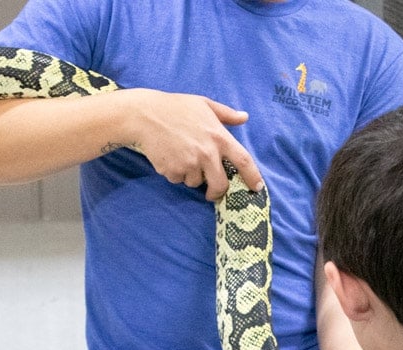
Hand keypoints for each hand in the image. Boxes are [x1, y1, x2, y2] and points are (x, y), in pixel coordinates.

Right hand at [119, 89, 263, 199]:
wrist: (145, 115)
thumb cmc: (175, 107)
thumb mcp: (204, 104)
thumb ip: (226, 114)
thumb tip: (244, 117)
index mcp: (219, 137)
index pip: (243, 161)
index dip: (253, 177)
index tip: (257, 187)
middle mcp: (207, 153)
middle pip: (220, 184)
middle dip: (217, 191)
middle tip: (212, 192)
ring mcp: (190, 164)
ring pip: (196, 182)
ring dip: (191, 176)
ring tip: (180, 156)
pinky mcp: (173, 170)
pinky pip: (178, 180)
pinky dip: (175, 173)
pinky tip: (169, 157)